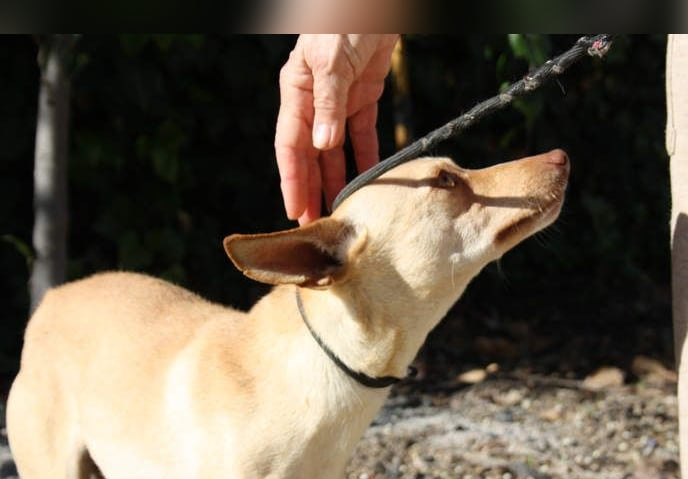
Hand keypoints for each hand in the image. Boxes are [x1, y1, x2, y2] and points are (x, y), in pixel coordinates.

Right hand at [275, 34, 397, 223]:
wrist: (375, 1)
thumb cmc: (344, 20)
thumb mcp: (331, 60)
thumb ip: (328, 102)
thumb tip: (322, 146)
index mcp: (296, 93)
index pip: (290, 145)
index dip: (292, 180)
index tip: (295, 211)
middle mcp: (314, 102)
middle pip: (310, 156)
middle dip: (311, 190)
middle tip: (315, 227)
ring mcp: (338, 102)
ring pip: (335, 152)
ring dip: (336, 181)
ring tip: (338, 212)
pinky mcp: (362, 98)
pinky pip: (362, 136)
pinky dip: (366, 158)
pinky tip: (368, 183)